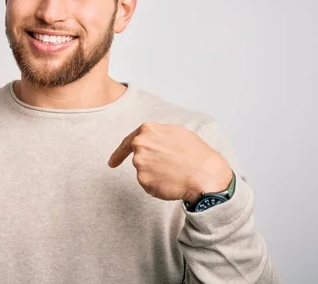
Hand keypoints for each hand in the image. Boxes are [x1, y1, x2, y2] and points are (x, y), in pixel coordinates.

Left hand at [108, 123, 231, 202]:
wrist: (205, 174)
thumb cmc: (195, 153)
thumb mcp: (176, 132)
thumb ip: (156, 135)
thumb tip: (148, 139)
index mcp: (147, 131)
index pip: (127, 143)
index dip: (119, 154)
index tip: (112, 163)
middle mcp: (139, 146)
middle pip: (139, 159)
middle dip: (150, 165)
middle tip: (168, 169)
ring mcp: (140, 164)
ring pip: (144, 172)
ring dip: (155, 175)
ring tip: (175, 172)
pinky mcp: (143, 181)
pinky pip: (148, 185)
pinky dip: (158, 186)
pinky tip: (172, 182)